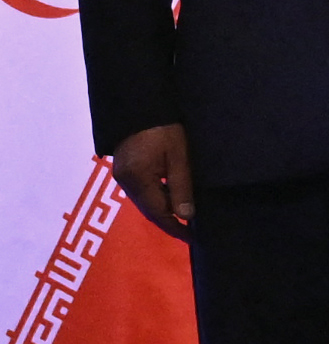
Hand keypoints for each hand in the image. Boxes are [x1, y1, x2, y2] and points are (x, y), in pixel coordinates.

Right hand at [111, 123, 194, 238]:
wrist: (141, 106)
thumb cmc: (163, 128)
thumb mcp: (178, 156)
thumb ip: (181, 185)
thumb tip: (186, 216)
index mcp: (137, 180)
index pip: (157, 213)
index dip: (174, 227)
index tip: (191, 237)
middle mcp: (125, 182)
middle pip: (148, 210)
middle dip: (169, 223)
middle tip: (190, 232)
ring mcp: (122, 177)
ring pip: (145, 202)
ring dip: (163, 212)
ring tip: (184, 219)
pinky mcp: (125, 170)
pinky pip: (142, 192)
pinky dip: (156, 199)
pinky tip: (170, 201)